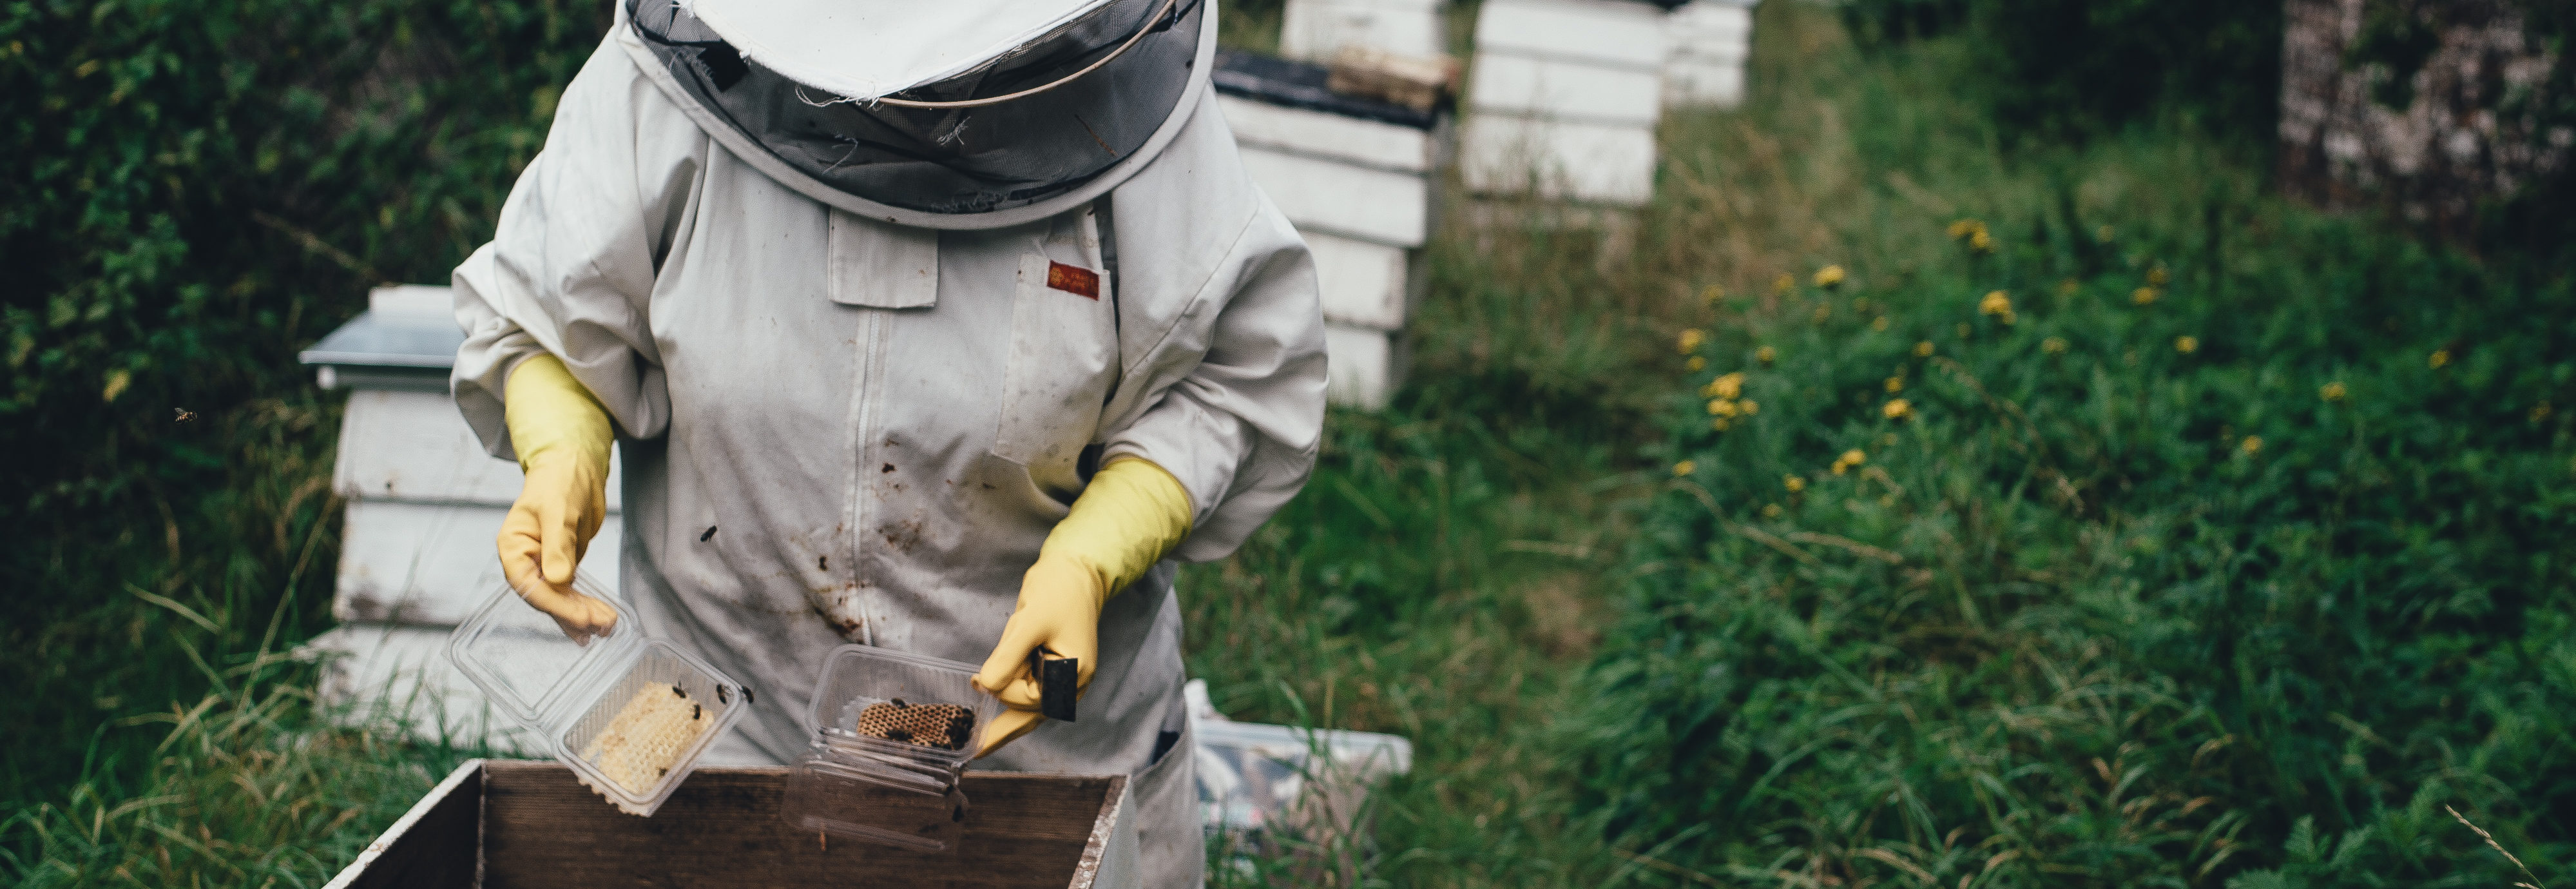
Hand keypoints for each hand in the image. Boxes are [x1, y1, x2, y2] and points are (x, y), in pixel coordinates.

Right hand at [497, 451, 617, 641]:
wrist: (574, 468)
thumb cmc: (559, 481)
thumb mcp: (559, 510)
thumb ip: (557, 544)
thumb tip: (557, 579)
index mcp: (513, 546)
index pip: (529, 585)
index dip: (555, 604)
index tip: (581, 618)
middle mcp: (524, 560)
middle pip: (545, 597)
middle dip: (572, 613)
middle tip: (601, 626)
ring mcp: (542, 565)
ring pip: (558, 598)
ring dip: (580, 615)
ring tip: (606, 629)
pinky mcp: (561, 566)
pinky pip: (570, 592)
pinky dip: (583, 606)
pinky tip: (598, 623)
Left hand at [972, 554, 1106, 756]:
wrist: (1075, 572)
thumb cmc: (1057, 592)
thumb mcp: (1028, 623)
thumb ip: (1007, 658)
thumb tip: (985, 687)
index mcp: (1073, 675)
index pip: (1030, 698)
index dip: (1002, 689)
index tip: (977, 679)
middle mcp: (1072, 684)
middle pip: (1032, 715)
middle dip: (1002, 728)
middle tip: (975, 750)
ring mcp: (1064, 679)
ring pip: (1029, 705)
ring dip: (1004, 701)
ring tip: (982, 699)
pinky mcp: (1053, 670)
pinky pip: (1030, 691)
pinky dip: (1009, 693)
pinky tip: (989, 701)